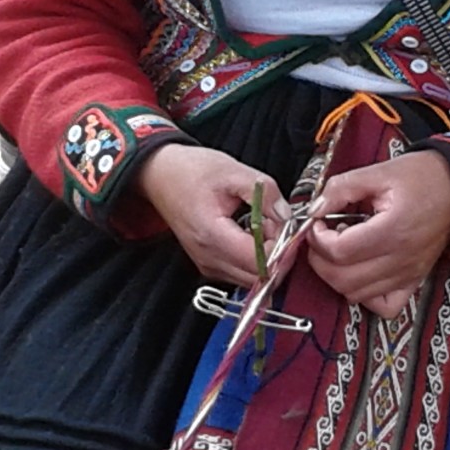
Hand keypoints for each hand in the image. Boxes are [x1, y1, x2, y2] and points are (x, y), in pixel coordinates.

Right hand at [135, 144, 291, 286]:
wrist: (160, 175)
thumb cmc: (191, 171)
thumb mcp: (233, 171)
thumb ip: (265, 193)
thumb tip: (287, 216)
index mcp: (213, 236)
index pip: (261, 262)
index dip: (283, 248)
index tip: (289, 226)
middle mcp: (208, 259)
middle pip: (259, 277)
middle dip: (279, 254)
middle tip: (281, 225)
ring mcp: (207, 265)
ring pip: (252, 279)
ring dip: (268, 257)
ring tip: (266, 226)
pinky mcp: (208, 265)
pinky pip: (241, 273)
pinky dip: (255, 259)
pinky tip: (254, 234)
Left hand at [306, 151, 449, 316]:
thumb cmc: (422, 177)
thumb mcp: (378, 172)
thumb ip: (341, 188)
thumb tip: (314, 209)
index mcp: (392, 230)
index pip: (339, 252)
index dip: (317, 239)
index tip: (317, 223)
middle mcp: (401, 260)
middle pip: (342, 279)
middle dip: (320, 260)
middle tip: (321, 238)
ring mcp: (409, 275)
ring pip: (356, 295)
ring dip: (337, 276)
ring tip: (341, 250)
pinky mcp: (414, 281)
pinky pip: (384, 307)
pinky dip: (365, 295)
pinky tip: (360, 271)